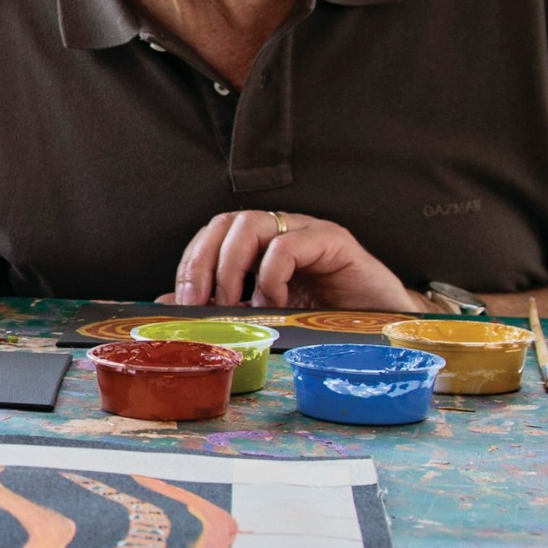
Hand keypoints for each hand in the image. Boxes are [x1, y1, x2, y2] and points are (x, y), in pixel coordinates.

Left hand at [165, 210, 425, 311]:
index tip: (184, 300)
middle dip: (204, 261)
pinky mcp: (333, 240)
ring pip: (253, 223)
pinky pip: (290, 244)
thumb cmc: (323, 319)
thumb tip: (165, 304)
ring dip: (233, 267)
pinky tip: (275, 303)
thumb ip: (219, 305)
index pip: (213, 233)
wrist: (381, 326)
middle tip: (202, 301)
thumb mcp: (261, 314)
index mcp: (259, 243)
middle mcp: (280, 229)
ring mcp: (306, 231)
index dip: (192, 262)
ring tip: (237, 304)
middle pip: (227, 222)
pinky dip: (271, 275)